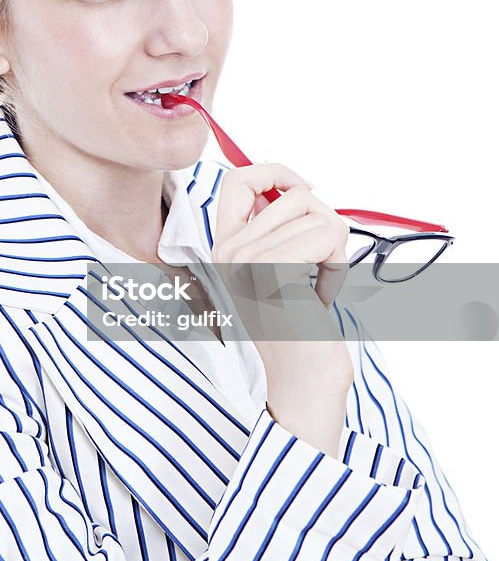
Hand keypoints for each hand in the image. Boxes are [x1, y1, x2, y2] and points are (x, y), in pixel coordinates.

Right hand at [211, 163, 352, 456]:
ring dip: (333, 248)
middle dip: (324, 225)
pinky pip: (327, 235)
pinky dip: (338, 265)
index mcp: (224, 248)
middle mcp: (227, 252)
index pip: (237, 180)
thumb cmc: (298, 333)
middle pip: (294, 195)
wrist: (300, 387)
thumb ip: (275, 231)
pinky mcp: (273, 273)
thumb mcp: (277, 271)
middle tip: (317, 268)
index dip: (275, 172)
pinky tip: (322, 296)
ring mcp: (246, 261)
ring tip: (317, 285)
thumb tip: (297, 188)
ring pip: (317, 213)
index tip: (304, 188)